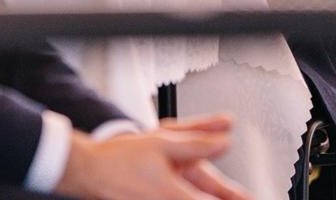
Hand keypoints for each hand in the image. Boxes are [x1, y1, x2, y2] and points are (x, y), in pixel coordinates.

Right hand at [56, 121, 250, 199]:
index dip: (233, 197)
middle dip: (224, 195)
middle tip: (244, 196)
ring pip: (189, 198)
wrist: (88, 170)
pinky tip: (192, 188)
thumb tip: (224, 141)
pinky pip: (175, 198)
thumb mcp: (162, 142)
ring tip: (227, 191)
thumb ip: (196, 143)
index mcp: (175, 194)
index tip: (248, 197)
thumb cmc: (118, 158)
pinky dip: (188, 192)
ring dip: (205, 192)